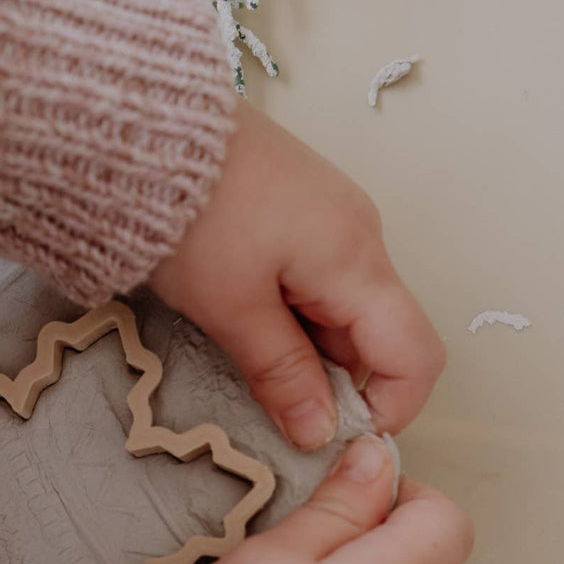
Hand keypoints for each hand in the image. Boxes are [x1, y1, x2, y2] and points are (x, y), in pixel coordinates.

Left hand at [149, 101, 444, 448]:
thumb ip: (282, 373)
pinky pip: (314, 273)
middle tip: (268, 394)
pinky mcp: (297, 204)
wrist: (146, 126)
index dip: (390, 408)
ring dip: (305, 342)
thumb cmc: (190, 212)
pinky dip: (289, 307)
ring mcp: (330, 214)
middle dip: (335, 377)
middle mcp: (360, 233)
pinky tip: (237, 306)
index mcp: (357, 260)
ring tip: (239, 342)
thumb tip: (320, 432)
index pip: (416, 354)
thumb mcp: (231, 308)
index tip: (335, 437)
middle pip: (377, 332)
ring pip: (342, 305)